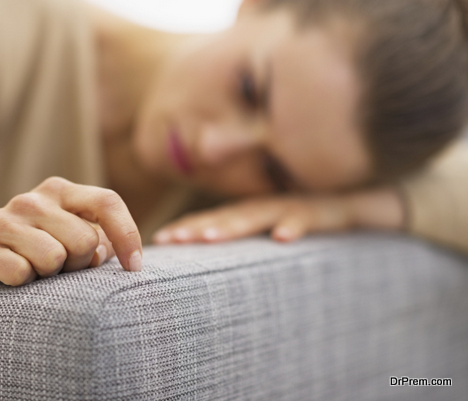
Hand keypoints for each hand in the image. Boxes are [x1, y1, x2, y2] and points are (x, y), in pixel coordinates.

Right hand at [0, 177, 142, 294]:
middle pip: (84, 240)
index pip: (107, 202)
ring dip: (50, 276)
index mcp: (60, 192)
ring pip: (54, 259)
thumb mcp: (71, 239)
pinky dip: (23, 285)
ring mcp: (2, 221)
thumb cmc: (37, 251)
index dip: (128, 235)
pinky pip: (21, 274)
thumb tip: (106, 253)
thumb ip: (98, 241)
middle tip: (61, 267)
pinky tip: (12, 278)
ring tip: (35, 271)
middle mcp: (31, 200)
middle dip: (79, 263)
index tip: (134, 267)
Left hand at [152, 187, 403, 243]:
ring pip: (261, 216)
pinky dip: (296, 225)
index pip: (215, 220)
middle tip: (171, 240)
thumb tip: (217, 273)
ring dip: (234, 226)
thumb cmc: (313, 222)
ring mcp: (296, 207)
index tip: (161, 240)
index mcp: (254, 214)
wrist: (365, 202)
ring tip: (209, 239)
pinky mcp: (327, 212)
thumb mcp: (277, 235)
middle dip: (198, 228)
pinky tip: (282, 238)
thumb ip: (252, 244)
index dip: (189, 228)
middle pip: (228, 217)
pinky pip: (310, 218)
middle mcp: (269, 207)